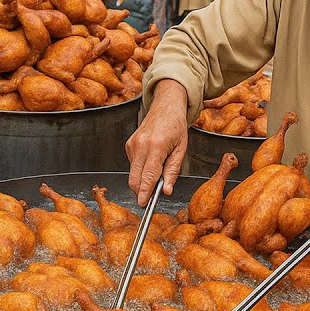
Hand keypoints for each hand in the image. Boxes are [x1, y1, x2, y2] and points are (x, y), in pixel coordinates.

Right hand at [125, 80, 188, 205]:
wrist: (165, 106)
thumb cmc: (175, 126)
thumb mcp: (181, 149)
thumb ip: (173, 171)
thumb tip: (166, 190)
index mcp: (156, 146)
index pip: (148, 176)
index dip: (145, 192)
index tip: (144, 204)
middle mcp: (141, 145)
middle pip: (135, 178)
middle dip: (141, 191)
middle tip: (151, 196)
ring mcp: (132, 144)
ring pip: (133, 173)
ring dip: (142, 179)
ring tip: (157, 169)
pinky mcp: (128, 145)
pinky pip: (133, 165)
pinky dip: (141, 169)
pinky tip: (151, 159)